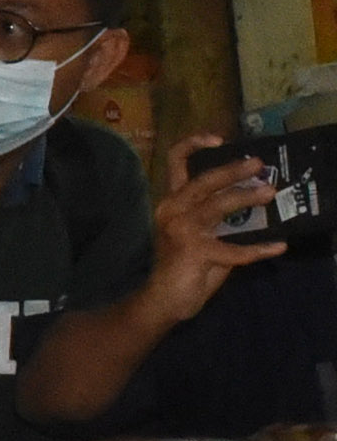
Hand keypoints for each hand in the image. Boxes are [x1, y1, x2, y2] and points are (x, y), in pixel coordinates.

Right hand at [141, 135, 287, 324]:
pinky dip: (257, 249)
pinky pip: (233, 249)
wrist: (164, 300)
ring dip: (245, 198)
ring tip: (269, 194)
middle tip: (259, 165)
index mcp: (172, 203)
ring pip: (217, 206)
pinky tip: (278, 247)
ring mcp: (180, 229)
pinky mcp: (193, 251)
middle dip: (233, 170)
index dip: (193, 145)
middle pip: (202, 180)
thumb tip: (254, 202)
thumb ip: (219, 218)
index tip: (219, 139)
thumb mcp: (200, 234)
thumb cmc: (183, 267)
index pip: (174, 164)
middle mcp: (171, 210)